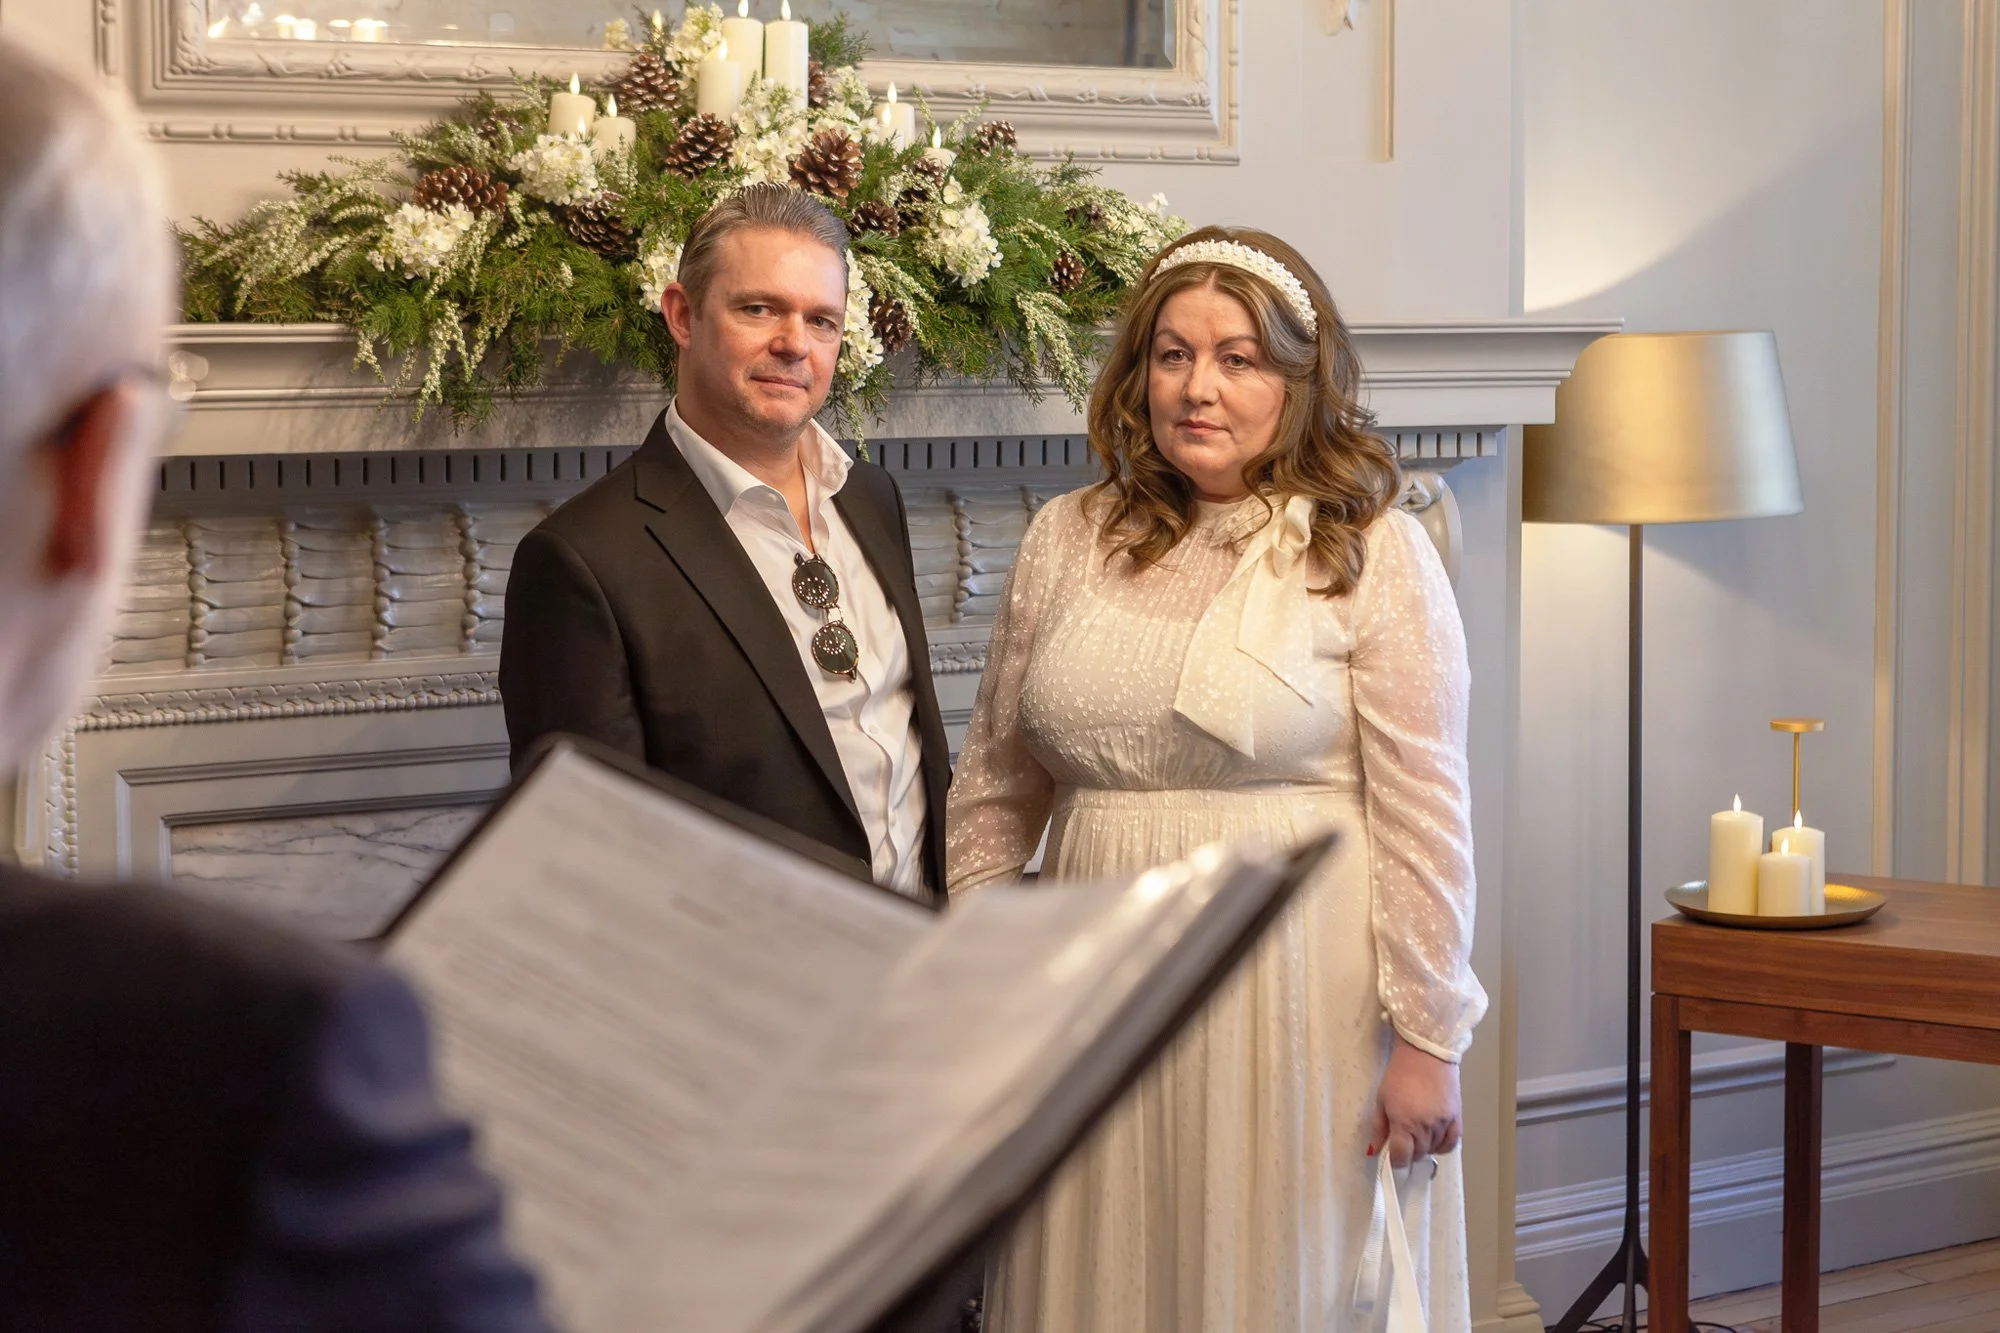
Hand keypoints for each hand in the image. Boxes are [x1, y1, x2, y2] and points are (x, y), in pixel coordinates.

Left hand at [1369, 1035, 1461, 1168]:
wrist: (1426, 1052)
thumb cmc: (1400, 1073)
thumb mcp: (1382, 1099)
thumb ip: (1379, 1127)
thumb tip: (1374, 1149)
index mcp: (1404, 1122)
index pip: (1402, 1156)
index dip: (1395, 1161)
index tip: (1392, 1158)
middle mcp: (1425, 1126)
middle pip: (1418, 1154)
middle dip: (1408, 1153)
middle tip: (1402, 1143)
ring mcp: (1443, 1122)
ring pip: (1433, 1149)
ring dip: (1424, 1148)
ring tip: (1416, 1136)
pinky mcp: (1456, 1116)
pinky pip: (1452, 1142)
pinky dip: (1443, 1146)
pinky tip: (1434, 1141)